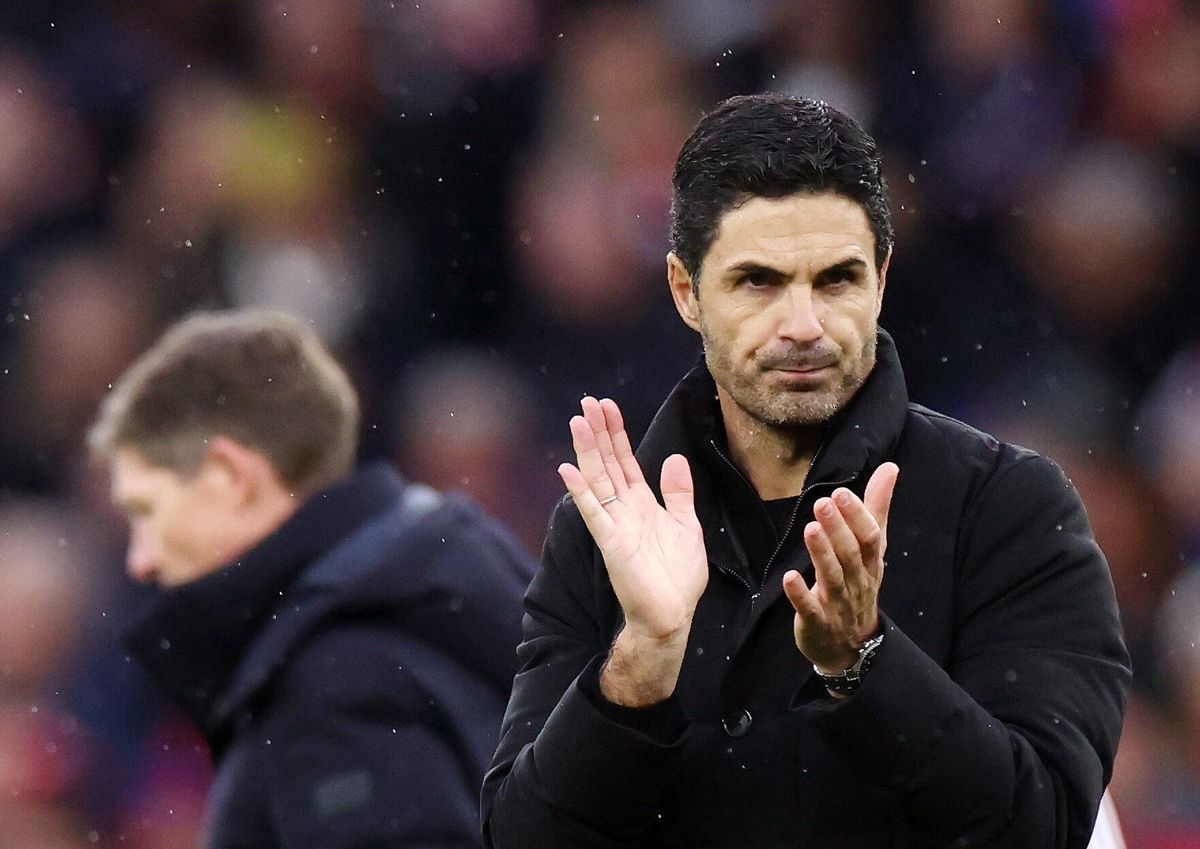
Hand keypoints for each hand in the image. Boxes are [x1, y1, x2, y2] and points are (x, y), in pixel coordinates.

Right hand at [558, 397, 707, 703]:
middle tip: (587, 402)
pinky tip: (569, 470)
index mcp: (642, 503)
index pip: (625, 460)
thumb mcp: (687, 525)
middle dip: (598, 432)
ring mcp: (615, 525)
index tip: (606, 406)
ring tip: (577, 422)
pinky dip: (582, 492)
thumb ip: (678, 493)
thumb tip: (674, 458)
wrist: (673, 615)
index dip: (616, 433)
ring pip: (598, 480)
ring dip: (587, 451)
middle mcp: (624, 509)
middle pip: (608, 463)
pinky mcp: (612, 543)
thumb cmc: (678, 576)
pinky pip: (595, 513)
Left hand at [783, 462, 898, 673]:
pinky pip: (810, 609)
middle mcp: (857, 582)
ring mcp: (838, 604)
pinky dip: (800, 594)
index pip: (869, 538)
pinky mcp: (817, 622)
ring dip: (821, 554)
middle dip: (838, 528)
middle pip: (850, 555)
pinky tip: (788, 577)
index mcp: (870, 563)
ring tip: (810, 529)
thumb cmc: (859, 584)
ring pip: (832, 578)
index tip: (841, 493)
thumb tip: (890, 468)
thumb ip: (876, 508)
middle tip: (822, 503)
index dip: (856, 516)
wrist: (851, 645)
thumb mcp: (871, 548)